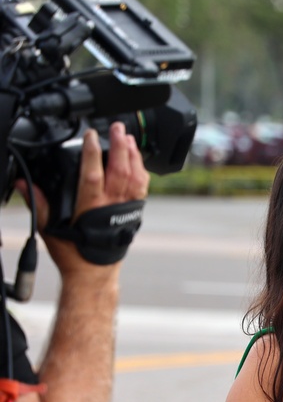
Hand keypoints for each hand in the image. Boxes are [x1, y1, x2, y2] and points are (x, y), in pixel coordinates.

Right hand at [16, 122, 148, 270]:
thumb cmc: (73, 252)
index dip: (93, 152)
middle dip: (120, 146)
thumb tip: (22, 184)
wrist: (94, 273)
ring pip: (135, 177)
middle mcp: (111, 205)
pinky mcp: (134, 212)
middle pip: (120, 170)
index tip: (91, 135)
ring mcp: (126, 208)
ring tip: (129, 138)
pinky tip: (138, 160)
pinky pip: (142, 188)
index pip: (93, 173)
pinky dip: (141, 171)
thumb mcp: (50, 228)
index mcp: (90, 207)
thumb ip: (39, 202)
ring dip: (133, 155)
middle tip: (118, 128)